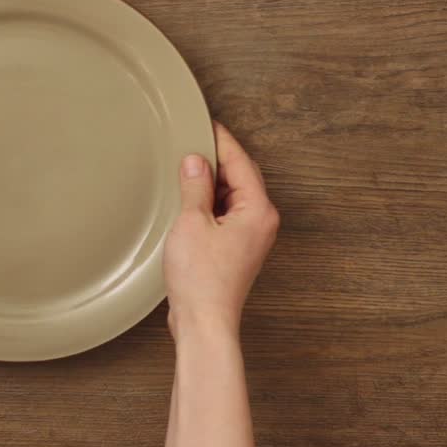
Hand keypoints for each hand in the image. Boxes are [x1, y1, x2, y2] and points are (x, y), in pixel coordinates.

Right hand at [164, 121, 278, 338]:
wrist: (204, 322)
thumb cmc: (202, 280)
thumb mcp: (191, 222)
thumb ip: (195, 186)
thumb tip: (196, 162)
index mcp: (258, 209)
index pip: (240, 161)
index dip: (220, 140)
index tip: (205, 124)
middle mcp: (260, 222)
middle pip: (240, 176)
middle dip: (216, 160)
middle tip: (190, 144)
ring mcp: (250, 237)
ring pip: (232, 196)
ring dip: (211, 183)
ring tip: (185, 172)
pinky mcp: (236, 250)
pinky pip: (226, 214)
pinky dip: (209, 203)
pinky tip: (189, 202)